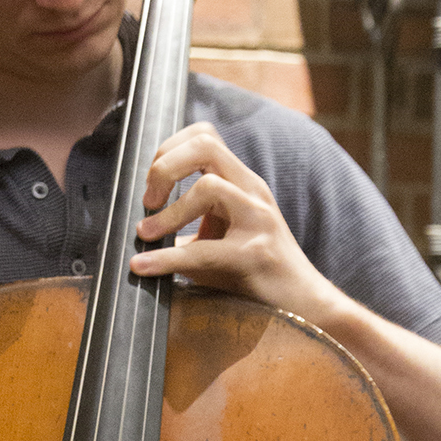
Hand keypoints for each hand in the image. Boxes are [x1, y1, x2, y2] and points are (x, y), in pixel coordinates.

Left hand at [128, 125, 340, 327]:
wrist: (302, 305)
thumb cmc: (253, 273)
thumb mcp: (219, 237)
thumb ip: (186, 226)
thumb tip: (139, 231)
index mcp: (241, 182)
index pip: (204, 135)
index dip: (169, 150)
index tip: (152, 187)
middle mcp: (251, 191)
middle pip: (205, 144)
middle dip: (165, 167)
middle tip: (148, 202)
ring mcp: (258, 220)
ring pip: (208, 187)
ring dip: (168, 214)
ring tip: (147, 236)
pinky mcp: (255, 255)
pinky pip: (205, 250)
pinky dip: (167, 259)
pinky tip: (145, 267)